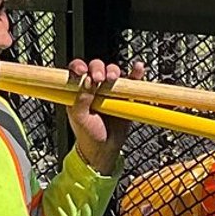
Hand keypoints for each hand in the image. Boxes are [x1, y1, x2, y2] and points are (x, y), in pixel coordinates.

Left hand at [65, 57, 145, 172]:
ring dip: (114, 71)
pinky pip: (131, 82)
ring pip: (113, 72)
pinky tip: (137, 69)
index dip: (79, 67)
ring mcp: (110, 90)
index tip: (81, 71)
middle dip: (98, 69)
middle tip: (98, 78)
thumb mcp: (79, 119)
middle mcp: (94, 86)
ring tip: (113, 78)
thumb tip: (86, 82)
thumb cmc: (88, 134)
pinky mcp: (125, 95)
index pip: (76, 71)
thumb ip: (80, 101)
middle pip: (96, 67)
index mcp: (78, 90)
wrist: (104, 149)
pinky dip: (136, 73)